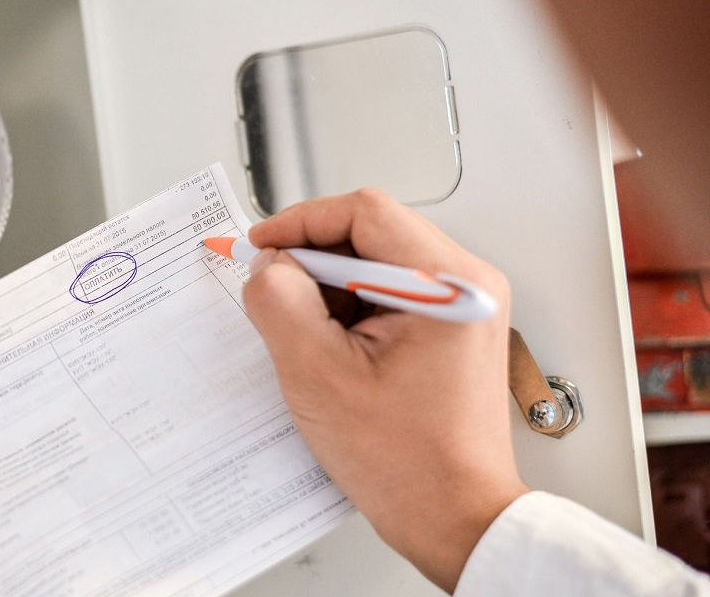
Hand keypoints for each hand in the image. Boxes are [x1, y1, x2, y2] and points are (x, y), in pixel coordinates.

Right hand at [241, 189, 526, 592]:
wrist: (455, 517)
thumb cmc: (408, 464)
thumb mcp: (317, 375)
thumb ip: (281, 303)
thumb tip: (268, 265)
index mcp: (449, 285)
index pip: (364, 213)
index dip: (301, 223)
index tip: (262, 247)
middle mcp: (468, 285)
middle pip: (372, 234)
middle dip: (314, 262)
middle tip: (275, 294)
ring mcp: (464, 307)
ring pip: (377, 264)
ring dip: (331, 291)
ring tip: (311, 340)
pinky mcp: (452, 328)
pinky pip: (390, 295)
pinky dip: (352, 312)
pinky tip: (333, 351)